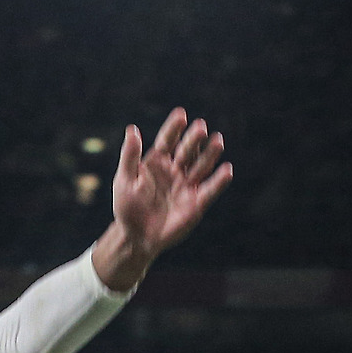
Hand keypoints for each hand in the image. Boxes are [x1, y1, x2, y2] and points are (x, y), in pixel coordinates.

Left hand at [92, 108, 232, 291]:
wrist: (137, 238)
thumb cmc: (128, 208)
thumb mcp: (124, 180)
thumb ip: (130, 156)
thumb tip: (132, 130)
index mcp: (157, 161)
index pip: (167, 140)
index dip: (174, 128)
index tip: (181, 114)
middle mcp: (175, 170)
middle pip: (187, 150)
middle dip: (194, 139)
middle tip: (201, 127)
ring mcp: (187, 186)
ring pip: (201, 166)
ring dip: (210, 154)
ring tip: (218, 140)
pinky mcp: (196, 204)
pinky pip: (209, 190)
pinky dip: (219, 181)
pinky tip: (227, 170)